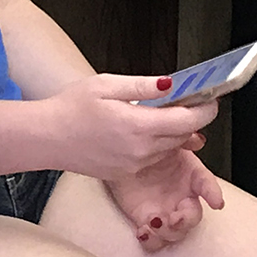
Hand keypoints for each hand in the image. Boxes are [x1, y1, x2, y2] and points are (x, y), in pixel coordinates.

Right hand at [37, 73, 216, 181]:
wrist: (46, 138)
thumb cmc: (71, 108)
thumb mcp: (107, 85)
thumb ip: (143, 86)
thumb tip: (172, 83)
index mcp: (138, 126)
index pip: (187, 121)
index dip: (205, 110)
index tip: (211, 99)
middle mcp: (140, 150)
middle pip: (183, 136)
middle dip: (191, 118)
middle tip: (189, 100)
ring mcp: (134, 165)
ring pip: (170, 148)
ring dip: (175, 131)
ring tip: (164, 111)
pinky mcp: (126, 173)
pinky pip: (153, 158)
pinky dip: (158, 143)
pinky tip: (145, 128)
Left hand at [107, 149, 223, 252]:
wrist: (121, 156)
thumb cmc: (148, 148)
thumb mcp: (165, 139)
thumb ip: (181, 138)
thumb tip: (196, 139)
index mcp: (191, 175)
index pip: (206, 183)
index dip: (213, 193)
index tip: (216, 202)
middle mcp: (182, 197)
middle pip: (193, 216)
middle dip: (187, 220)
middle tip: (176, 218)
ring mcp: (166, 211)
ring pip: (176, 233)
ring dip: (168, 233)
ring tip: (154, 223)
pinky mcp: (147, 222)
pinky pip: (154, 240)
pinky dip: (151, 240)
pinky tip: (143, 231)